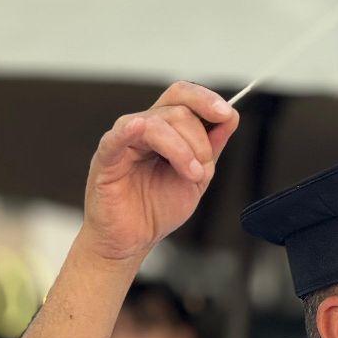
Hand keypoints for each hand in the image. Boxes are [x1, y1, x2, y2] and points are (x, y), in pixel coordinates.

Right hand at [80, 81, 238, 262]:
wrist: (133, 240)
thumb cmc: (157, 210)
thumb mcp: (196, 178)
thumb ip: (210, 149)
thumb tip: (230, 117)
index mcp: (165, 130)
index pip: (183, 97)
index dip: (206, 100)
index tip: (227, 115)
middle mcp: (143, 129)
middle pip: (176, 110)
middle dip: (199, 139)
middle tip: (203, 167)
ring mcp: (124, 140)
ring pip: (156, 123)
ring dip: (183, 149)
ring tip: (192, 176)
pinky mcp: (107, 158)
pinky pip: (118, 136)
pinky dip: (131, 130)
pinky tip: (140, 129)